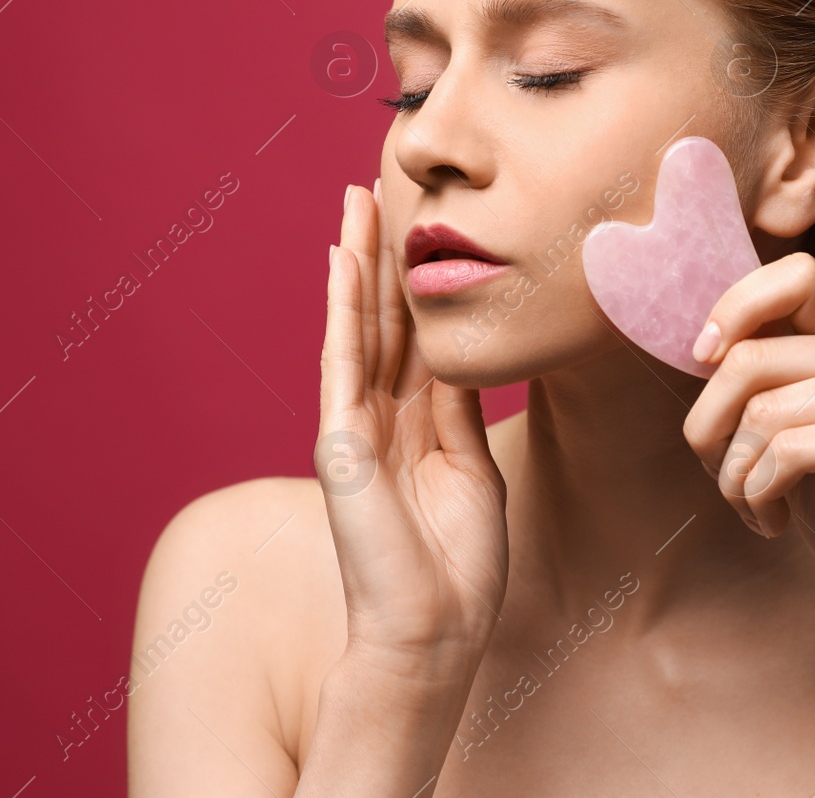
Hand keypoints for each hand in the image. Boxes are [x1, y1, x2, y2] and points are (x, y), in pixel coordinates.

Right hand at [317, 181, 508, 672]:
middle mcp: (381, 416)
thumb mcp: (473, 469)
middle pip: (384, 318)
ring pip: (359, 324)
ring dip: (357, 260)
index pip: (416, 335)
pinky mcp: (340, 439)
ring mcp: (355, 424)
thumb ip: (461, 410)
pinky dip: (341, 306)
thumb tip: (463, 357)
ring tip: (356, 200)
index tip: (422, 225)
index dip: (418, 281)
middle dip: (383, 253)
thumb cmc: (458, 565)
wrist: (434, 628)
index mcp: (417, 425)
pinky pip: (341, 358)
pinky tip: (342, 257)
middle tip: (379, 186)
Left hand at [681, 251, 814, 636]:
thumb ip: (766, 387)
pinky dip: (760, 494)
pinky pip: (787, 451)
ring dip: (734, 474)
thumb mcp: (798, 436)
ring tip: (754, 506)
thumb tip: (700, 352)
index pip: (793, 276)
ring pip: (762, 411)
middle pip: (749, 358)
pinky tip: (774, 522)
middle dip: (709, 426)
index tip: (702, 360)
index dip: (733, 309)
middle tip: (723, 476)